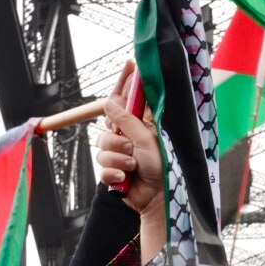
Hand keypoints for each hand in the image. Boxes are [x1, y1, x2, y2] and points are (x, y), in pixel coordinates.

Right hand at [96, 59, 162, 214]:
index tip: (129, 64)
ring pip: (102, 148)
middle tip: (130, 148)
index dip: (127, 83)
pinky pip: (102, 167)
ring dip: (117, 159)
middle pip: (107, 127)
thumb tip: (109, 102)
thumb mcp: (146, 140)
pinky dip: (113, 174)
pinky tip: (124, 180)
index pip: (130, 101)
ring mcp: (121, 155)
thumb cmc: (162, 169)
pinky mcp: (114, 172)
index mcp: (142, 127)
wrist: (158, 200)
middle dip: (116, 139)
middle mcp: (130, 138)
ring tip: (133, 167)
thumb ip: (126, 120)